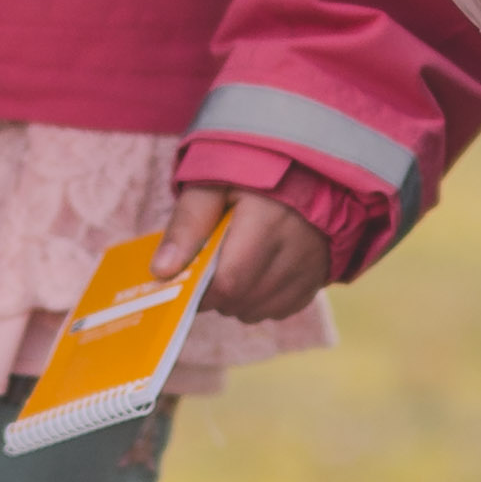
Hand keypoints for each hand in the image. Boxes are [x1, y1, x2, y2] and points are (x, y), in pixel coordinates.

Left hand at [156, 182, 334, 323]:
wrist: (306, 171)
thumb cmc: (251, 177)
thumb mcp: (212, 186)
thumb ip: (187, 225)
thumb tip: (162, 272)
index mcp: (266, 221)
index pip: (229, 281)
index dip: (202, 290)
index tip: (190, 278)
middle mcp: (295, 249)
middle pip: (242, 300)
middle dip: (216, 295)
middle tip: (207, 271)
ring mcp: (310, 268)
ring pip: (258, 310)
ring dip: (236, 301)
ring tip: (232, 269)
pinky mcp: (318, 279)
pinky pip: (280, 310)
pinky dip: (260, 302)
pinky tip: (255, 276)